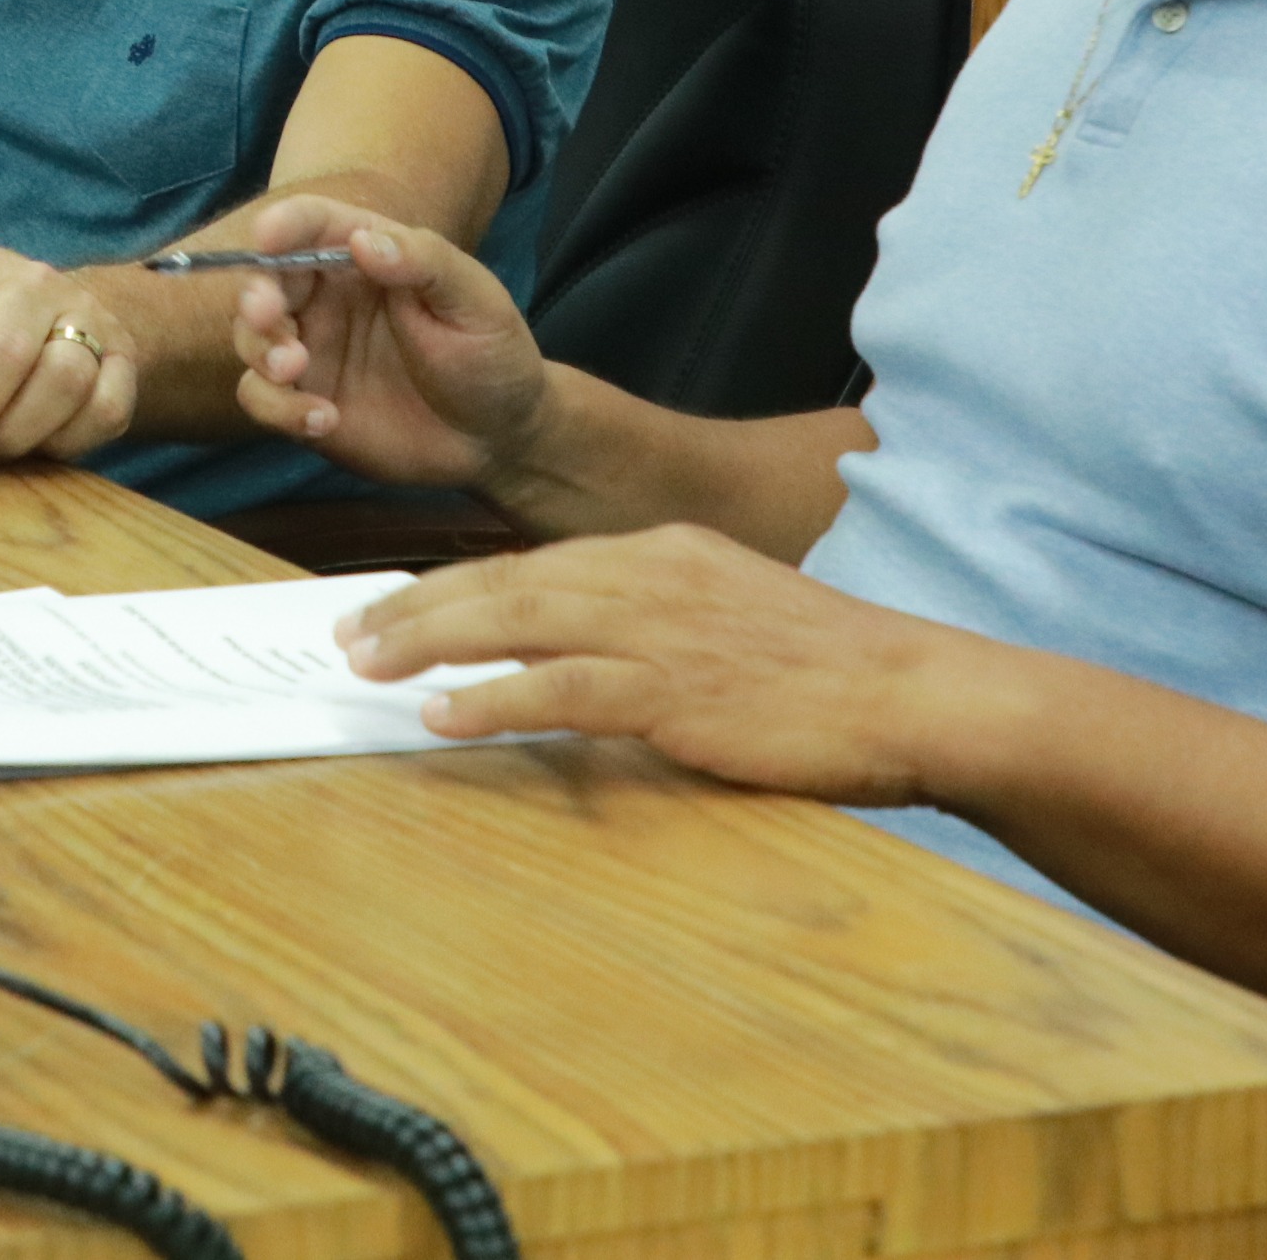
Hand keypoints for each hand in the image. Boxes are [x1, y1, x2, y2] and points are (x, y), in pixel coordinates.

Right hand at [227, 198, 554, 489]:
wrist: (499, 438)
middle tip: (268, 313)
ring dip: (259, 349)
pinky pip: (261, 398)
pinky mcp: (304, 403)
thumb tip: (365, 241)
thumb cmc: (492, 355)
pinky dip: (276, 407)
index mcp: (365, 256)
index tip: (267, 236)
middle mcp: (328, 298)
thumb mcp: (476, 301)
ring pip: (251, 337)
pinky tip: (323, 419)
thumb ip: (425, 262)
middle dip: (256, 293)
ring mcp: (312, 351)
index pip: (313, 224)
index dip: (285, 223)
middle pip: (266, 279)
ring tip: (295, 369)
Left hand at [340, 527, 1008, 807]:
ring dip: (432, 644)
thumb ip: (656, 621)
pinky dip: (495, 699)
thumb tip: (581, 652)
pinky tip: (444, 714)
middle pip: (506, 581)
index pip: (535, 562)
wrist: (916, 692)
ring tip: (367, 665)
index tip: (394, 605)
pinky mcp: (676, 689)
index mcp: (663, 551)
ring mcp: (662, 629)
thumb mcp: (732, 616)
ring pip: (518, 622)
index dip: (456, 584)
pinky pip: (564, 690)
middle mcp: (651, 573)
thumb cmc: (830, 671)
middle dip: (418, 605)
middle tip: (350, 632)